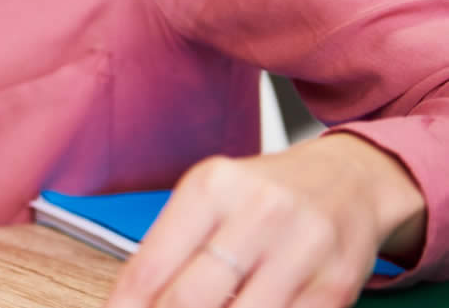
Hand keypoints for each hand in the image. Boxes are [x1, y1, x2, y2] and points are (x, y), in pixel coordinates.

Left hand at [107, 134, 425, 307]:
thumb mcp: (209, 199)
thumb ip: (170, 248)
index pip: (153, 263)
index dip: (129, 303)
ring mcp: (302, 249)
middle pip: (190, 297)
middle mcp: (259, 213)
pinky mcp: (336, 284)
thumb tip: (134, 301)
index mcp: (213, 187)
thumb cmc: (265, 194)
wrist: (348, 180)